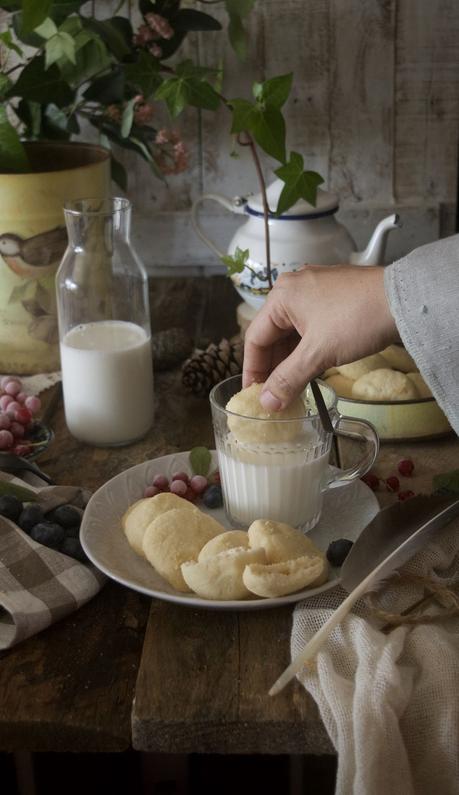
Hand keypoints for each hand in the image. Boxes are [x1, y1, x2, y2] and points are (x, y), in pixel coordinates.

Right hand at [242, 265, 398, 409]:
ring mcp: (316, 288)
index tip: (254, 394)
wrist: (405, 300)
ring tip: (293, 384)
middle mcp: (294, 287)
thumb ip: (288, 379)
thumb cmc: (357, 320)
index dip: (253, 370)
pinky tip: (312, 365)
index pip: (255, 338)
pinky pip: (310, 324)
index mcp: (282, 295)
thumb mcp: (318, 354)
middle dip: (274, 365)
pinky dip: (307, 346)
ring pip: (293, 330)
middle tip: (275, 394)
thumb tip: (266, 403)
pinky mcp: (335, 295)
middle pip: (273, 333)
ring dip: (291, 358)